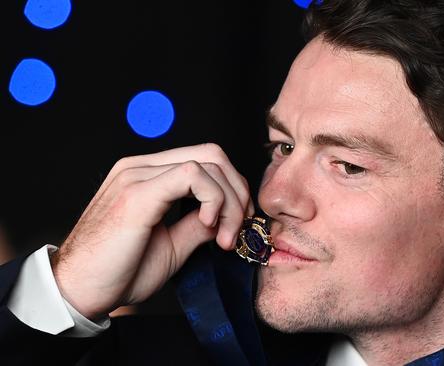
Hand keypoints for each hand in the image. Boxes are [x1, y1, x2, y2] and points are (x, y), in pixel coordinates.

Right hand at [51, 143, 253, 319]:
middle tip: (239, 228)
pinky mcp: (137, 193)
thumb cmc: (119, 272)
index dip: (232, 188)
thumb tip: (229, 216)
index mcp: (147, 175)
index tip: (237, 224)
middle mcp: (141, 167)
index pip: (204, 160)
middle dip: (238, 190)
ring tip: (226, 237)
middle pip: (212, 154)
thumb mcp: (173, 245)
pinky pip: (192, 175)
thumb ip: (199, 224)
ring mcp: (137, 175)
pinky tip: (210, 225)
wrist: (79, 293)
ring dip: (230, 201)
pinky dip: (214, 198)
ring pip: (207, 162)